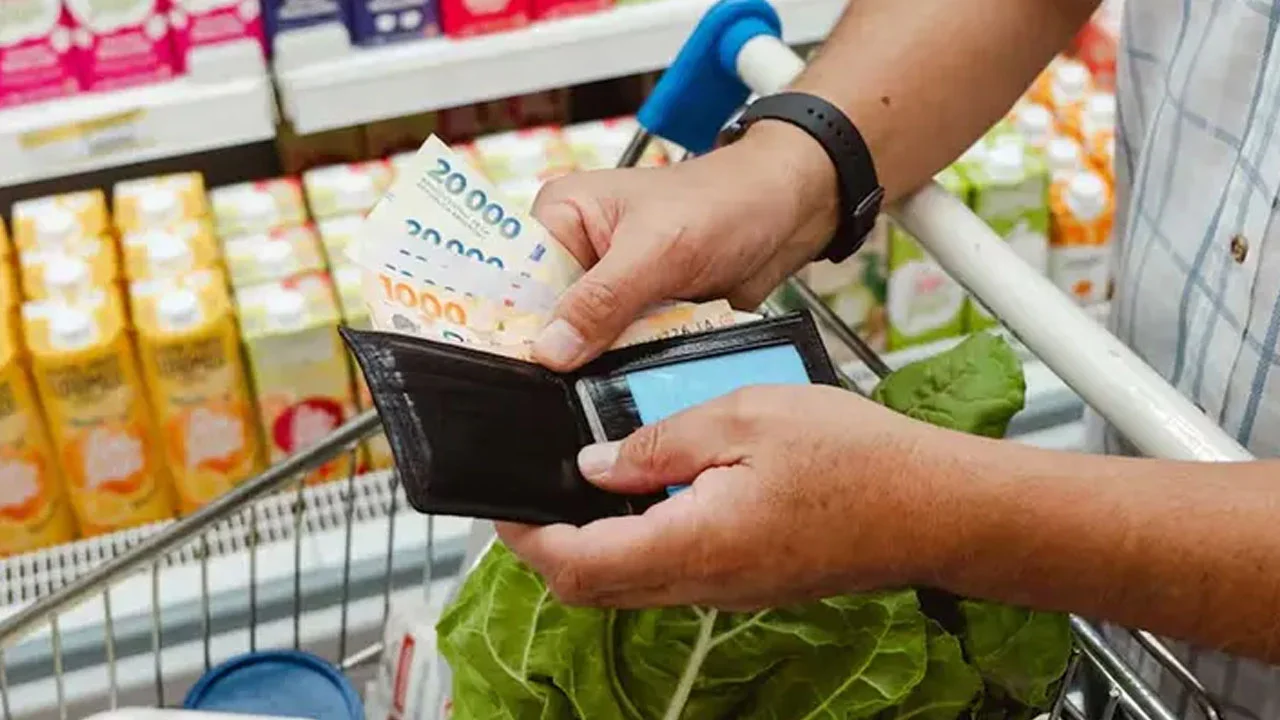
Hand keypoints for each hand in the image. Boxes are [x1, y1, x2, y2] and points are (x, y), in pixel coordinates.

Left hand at [496, 384, 969, 609]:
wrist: (934, 507)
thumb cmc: (856, 457)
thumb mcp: (743, 416)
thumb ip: (657, 443)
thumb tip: (594, 464)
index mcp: (692, 543)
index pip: (577, 564)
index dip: (526, 538)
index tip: (503, 502)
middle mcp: (702, 582)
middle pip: (593, 587)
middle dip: (549, 546)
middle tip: (534, 490)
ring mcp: (725, 589)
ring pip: (629, 583)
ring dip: (592, 543)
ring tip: (588, 479)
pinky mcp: (745, 580)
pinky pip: (669, 571)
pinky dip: (637, 539)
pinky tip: (652, 486)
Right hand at [529, 122, 839, 369]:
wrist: (788, 214)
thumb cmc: (724, 204)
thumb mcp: (657, 250)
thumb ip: (602, 300)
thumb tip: (549, 351)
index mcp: (560, 217)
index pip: (512, 281)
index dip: (510, 327)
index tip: (511, 373)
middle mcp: (575, 255)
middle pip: (542, 321)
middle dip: (557, 356)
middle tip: (552, 396)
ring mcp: (607, 291)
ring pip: (582, 346)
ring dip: (595, 367)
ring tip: (591, 395)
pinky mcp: (637, 319)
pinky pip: (618, 355)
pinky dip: (626, 370)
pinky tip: (625, 387)